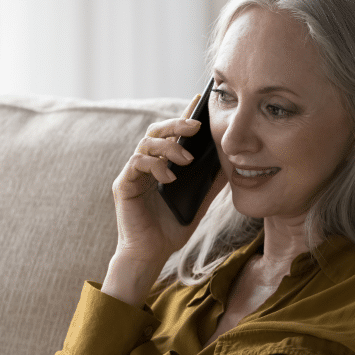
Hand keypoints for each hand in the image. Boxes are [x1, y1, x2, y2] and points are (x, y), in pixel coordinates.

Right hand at [111, 95, 226, 267]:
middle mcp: (145, 164)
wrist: (151, 254)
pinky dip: (155, 166)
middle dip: (176, 124)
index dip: (184, 115)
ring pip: (145, 143)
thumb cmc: (172, 229)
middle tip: (196, 126)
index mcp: (162, 164)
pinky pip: (136, 164)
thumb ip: (211, 184)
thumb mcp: (198, 202)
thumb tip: (231, 165)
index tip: (200, 100)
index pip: (172, 134)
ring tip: (187, 159)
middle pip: (156, 131)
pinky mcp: (123, 185)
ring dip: (168, 147)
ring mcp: (132, 173)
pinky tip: (169, 177)